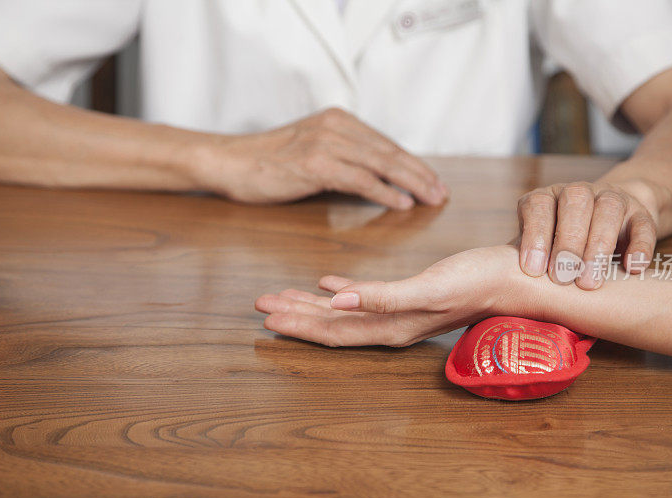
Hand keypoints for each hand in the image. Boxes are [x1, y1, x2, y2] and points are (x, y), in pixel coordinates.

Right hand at [193, 108, 447, 208]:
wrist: (230, 161)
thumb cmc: (269, 162)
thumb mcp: (311, 150)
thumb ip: (343, 157)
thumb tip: (376, 178)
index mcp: (338, 120)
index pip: (386, 144)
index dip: (413, 164)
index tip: (432, 181)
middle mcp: (336, 126)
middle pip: (390, 152)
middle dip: (420, 174)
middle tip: (441, 193)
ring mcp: (326, 143)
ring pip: (381, 164)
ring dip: (411, 183)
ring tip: (430, 199)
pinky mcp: (315, 163)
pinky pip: (360, 179)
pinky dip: (384, 192)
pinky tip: (401, 203)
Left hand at [255, 246, 529, 346]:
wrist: (516, 278)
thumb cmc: (477, 281)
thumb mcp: (428, 287)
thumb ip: (381, 297)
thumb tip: (336, 299)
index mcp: (389, 326)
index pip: (332, 330)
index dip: (297, 324)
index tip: (265, 315)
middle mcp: (389, 325)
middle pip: (330, 324)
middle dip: (294, 315)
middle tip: (260, 305)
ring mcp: (399, 313)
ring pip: (343, 311)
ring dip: (312, 304)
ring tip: (282, 295)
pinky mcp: (409, 295)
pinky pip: (365, 295)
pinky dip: (341, 289)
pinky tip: (328, 282)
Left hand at [516, 180, 658, 289]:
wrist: (611, 219)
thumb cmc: (560, 242)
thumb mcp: (539, 245)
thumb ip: (522, 257)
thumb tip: (499, 282)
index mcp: (546, 198)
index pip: (537, 205)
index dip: (535, 235)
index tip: (534, 270)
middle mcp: (577, 192)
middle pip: (574, 203)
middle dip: (567, 242)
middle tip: (562, 278)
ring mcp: (611, 198)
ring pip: (608, 210)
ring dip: (598, 247)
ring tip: (590, 283)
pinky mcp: (641, 213)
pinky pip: (643, 224)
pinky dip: (640, 246)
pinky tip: (633, 269)